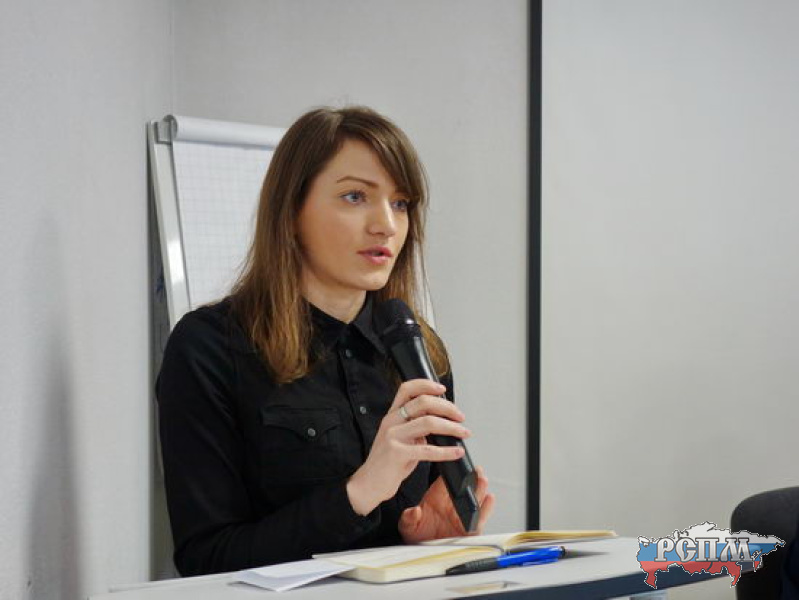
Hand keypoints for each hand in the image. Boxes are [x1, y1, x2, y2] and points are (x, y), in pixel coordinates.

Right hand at [346, 379, 469, 515]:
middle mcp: (391, 421)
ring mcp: (393, 436)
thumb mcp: (400, 438)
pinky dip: (447, 451)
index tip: (442, 389)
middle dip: (447, 408)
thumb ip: (415, 428)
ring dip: (451, 427)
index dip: (426, 385)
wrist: (369, 484)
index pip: (406, 389)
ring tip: (464, 433)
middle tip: (460, 417)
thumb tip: (441, 422)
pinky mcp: (397, 453)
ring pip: (428, 422)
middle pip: (423, 402)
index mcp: (392, 415)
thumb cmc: (387, 462)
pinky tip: (457, 452)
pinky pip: (428, 449)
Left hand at [398, 466, 494, 542]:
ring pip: (473, 500)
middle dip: (471, 479)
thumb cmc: (416, 536)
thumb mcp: (407, 526)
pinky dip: (485, 509)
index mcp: (435, 498)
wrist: (423, 553)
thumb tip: (414, 511)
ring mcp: (460, 516)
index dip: (451, 475)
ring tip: (483, 481)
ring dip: (480, 490)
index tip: (456, 468)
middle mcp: (450, 505)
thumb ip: (409, 518)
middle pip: (463, 489)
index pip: (444, 483)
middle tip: (476, 470)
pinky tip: (489, 499)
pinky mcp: (468, 529)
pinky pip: (479, 518)